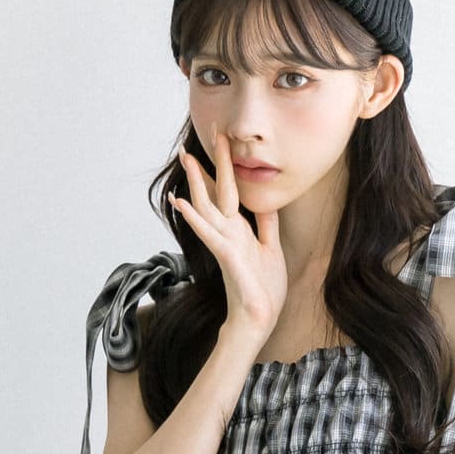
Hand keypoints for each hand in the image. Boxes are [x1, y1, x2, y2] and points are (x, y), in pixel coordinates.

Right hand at [171, 122, 287, 342]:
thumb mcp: (271, 248)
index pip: (229, 191)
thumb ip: (266, 225)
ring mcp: (225, 244)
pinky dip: (196, 218)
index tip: (221, 139)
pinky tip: (183, 203)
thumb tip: (265, 202)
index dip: (225, 166)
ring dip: (197, 182)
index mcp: (239, 229)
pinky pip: (211, 234)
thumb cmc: (264, 289)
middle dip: (208, 163)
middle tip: (200, 133)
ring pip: (208, 206)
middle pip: (215, 192)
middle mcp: (228, 232)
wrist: (259, 319)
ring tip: (186, 158)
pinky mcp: (227, 258)